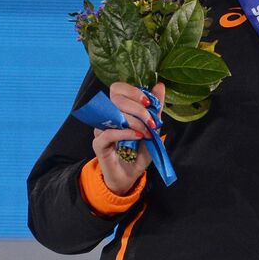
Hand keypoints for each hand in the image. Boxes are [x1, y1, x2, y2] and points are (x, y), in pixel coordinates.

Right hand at [91, 81, 164, 195]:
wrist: (131, 174)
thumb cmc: (140, 151)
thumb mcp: (153, 128)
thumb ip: (156, 108)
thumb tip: (159, 85)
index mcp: (118, 109)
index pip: (117, 88)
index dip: (133, 91)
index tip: (149, 102)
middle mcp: (107, 116)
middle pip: (116, 98)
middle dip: (139, 108)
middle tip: (151, 122)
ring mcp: (101, 128)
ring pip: (114, 114)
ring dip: (135, 121)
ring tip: (147, 133)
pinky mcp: (98, 143)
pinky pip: (109, 133)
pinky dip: (126, 133)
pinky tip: (138, 137)